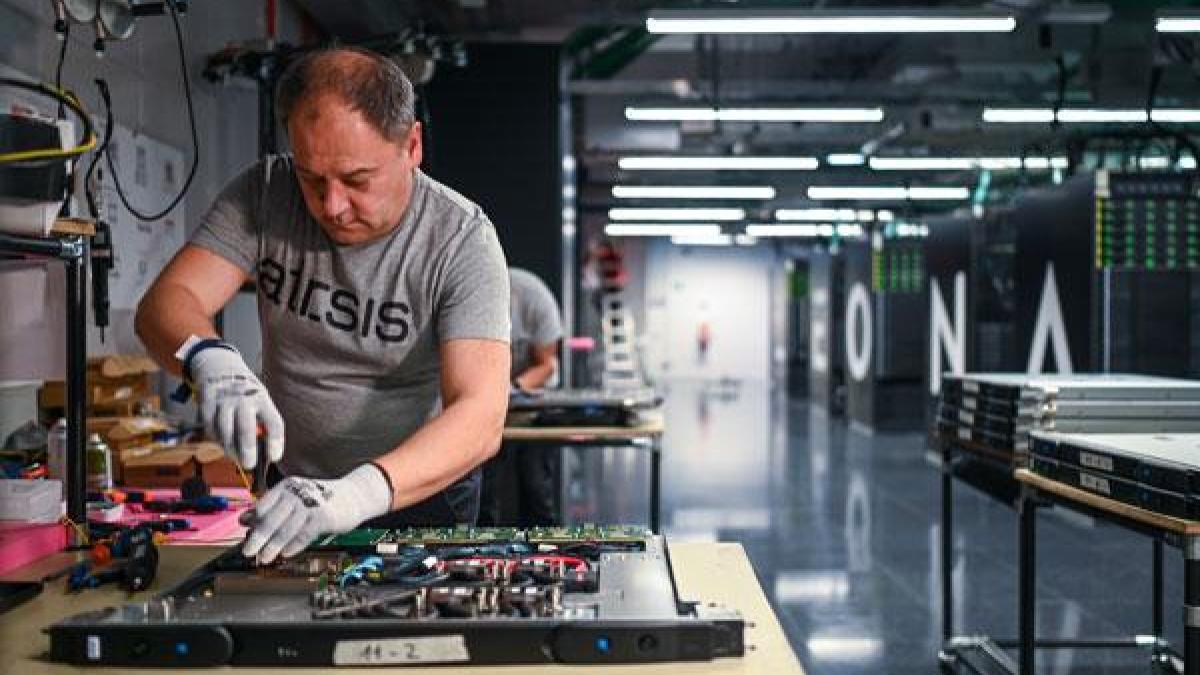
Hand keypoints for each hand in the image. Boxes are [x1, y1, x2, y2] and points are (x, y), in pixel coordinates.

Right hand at [190, 344, 283, 469]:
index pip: (273, 422)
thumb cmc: (245, 392)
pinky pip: (209, 428)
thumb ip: (262, 423)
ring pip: (225, 431)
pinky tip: (221, 442)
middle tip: (249, 464)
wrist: (220, 367)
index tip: (275, 456)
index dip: (276, 442)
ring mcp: (223, 401)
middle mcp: (243, 399)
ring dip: (229, 448)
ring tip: (234, 456)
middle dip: (248, 450)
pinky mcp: (206, 404)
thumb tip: (264, 453)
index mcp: (262, 399)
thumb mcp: (260, 400)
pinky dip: (216, 439)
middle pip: (246, 428)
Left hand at [241, 464, 391, 562]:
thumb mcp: (294, 498)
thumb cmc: (322, 499)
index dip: (252, 522)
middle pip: (271, 519)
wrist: (354, 494)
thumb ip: (271, 507)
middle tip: (248, 551)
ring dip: (273, 546)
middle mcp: (297, 492)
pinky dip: (293, 546)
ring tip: (264, 558)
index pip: (263, 505)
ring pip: (286, 529)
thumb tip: (244, 519)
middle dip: (258, 538)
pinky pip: (303, 535)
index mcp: (286, 486)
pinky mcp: (323, 517)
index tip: (244, 535)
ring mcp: (311, 504)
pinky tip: (286, 553)